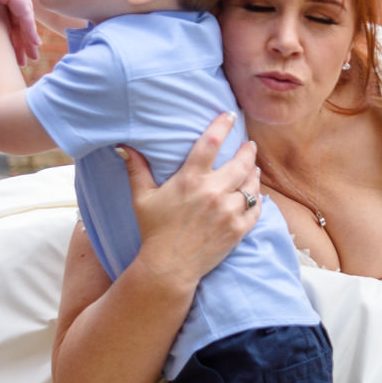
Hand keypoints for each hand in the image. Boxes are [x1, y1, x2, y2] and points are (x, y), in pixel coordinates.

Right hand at [0, 0, 37, 63]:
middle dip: (23, 39)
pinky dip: (28, 29)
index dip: (10, 29)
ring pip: (24, 18)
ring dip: (27, 39)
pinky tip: (34, 43)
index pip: (7, 9)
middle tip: (27, 58)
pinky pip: (23, 13)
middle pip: (19, 17)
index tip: (12, 45)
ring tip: (32, 57)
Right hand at [126, 113, 262, 288]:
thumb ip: (137, 169)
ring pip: (251, 184)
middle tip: (248, 145)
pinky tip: (256, 194)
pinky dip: (258, 199)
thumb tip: (124, 146)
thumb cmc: (153, 232)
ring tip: (253, 168)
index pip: (210, 143)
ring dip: (254, 173)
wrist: (169, 267)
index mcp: (190, 180)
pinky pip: (256, 208)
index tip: (229, 115)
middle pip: (240, 162)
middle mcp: (213, 192)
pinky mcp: (238, 229)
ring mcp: (228, 211)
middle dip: (247, 150)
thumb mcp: (141, 198)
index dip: (221, 125)